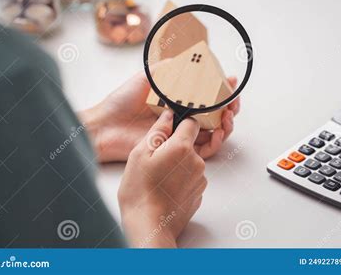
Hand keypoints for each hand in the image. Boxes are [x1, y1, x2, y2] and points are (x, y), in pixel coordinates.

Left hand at [79, 71, 239, 161]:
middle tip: (234, 102)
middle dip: (231, 107)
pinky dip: (216, 142)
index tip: (232, 81)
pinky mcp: (177, 151)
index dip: (223, 90)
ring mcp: (181, 135)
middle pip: (216, 115)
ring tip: (228, 116)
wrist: (106, 126)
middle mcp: (183, 118)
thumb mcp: (148, 78)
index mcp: (178, 101)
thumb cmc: (123, 101)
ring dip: (227, 124)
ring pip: (214, 133)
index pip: (207, 96)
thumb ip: (169, 69)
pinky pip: (203, 150)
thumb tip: (190, 58)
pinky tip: (219, 132)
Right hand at [118, 111, 206, 247]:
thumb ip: (157, 131)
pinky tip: (165, 188)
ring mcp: (200, 179)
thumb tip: (168, 115)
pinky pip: (191, 178)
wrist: (149, 225)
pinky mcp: (199, 193)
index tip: (169, 129)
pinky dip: (181, 180)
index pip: (191, 122)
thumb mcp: (139, 154)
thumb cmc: (140, 191)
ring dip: (178, 165)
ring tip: (158, 177)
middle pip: (189, 144)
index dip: (180, 123)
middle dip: (175, 147)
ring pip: (190, 162)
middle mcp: (197, 161)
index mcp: (182, 147)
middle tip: (155, 160)